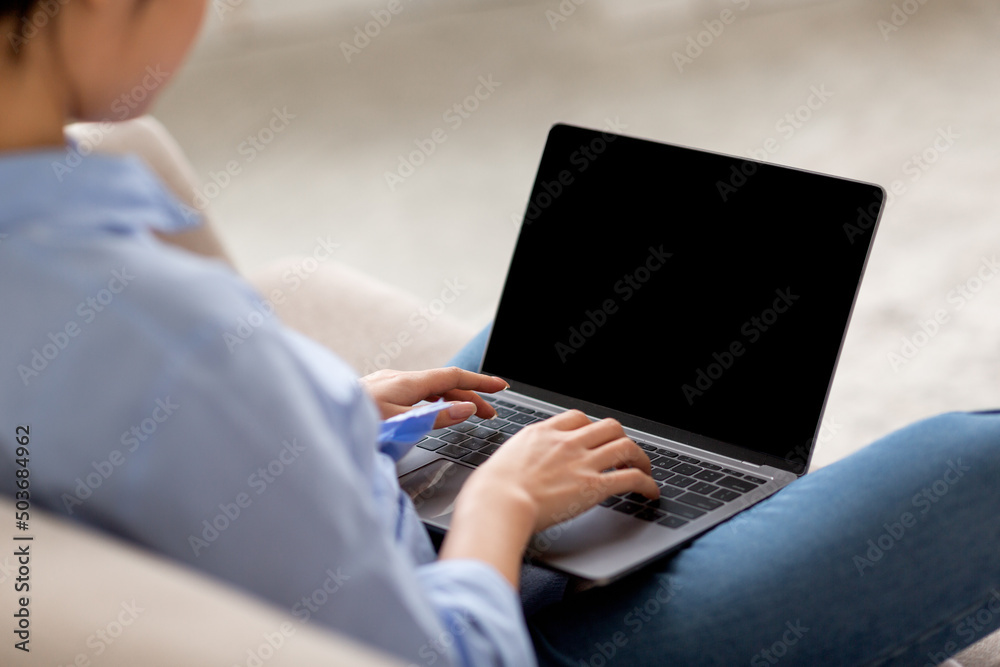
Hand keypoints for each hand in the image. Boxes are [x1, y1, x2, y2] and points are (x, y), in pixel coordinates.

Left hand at [358, 367, 508, 428]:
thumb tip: (466, 408)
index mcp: (406, 383)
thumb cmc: (354, 425)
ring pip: (426, 389)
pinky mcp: (374, 394)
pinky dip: (431, 401)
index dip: (480, 382)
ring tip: (464, 413)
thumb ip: (437, 417)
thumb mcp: (401, 425)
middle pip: (442, 383)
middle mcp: (396, 379)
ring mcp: (384, 385)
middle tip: (489, 413)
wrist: (316, 422)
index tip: (501, 387)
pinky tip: (428, 410)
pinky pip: (412, 393)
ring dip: (450, 399)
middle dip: (469, 396)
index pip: (453, 377)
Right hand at [461, 410, 658, 533]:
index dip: (592, 426)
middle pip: (608, 426)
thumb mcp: (502, 461)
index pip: (577, 417)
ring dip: (641, 458)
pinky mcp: (594, 486)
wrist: (498, 502)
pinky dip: (647, 484)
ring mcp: (582, 462)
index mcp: (543, 433)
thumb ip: (518, 460)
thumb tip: (513, 470)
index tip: (595, 437)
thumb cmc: (491, 489)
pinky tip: (650, 492)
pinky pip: (631, 478)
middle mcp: (566, 442)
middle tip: (625, 453)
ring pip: (626, 446)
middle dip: (621, 438)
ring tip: (644, 469)